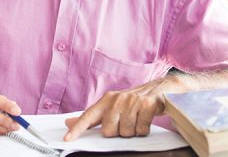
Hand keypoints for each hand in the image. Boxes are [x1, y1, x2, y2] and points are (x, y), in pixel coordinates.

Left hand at [64, 76, 181, 139]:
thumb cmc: (132, 101)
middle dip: (118, 132)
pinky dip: (144, 129)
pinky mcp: (147, 105)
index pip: (88, 116)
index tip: (67, 138)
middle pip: (109, 130)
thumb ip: (91, 117)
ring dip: (133, 131)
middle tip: (126, 122)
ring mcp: (132, 101)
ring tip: (137, 120)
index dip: (78, 128)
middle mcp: (117, 99)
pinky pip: (141, 129)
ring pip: (126, 132)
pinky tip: (145, 120)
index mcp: (106, 100)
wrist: (159, 88)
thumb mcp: (111, 106)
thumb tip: (69, 123)